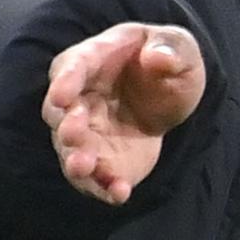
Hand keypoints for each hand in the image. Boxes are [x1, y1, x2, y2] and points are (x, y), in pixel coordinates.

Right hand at [41, 21, 205, 203]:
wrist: (169, 93)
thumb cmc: (167, 59)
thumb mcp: (178, 46)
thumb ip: (170, 47)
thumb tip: (158, 58)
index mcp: (94, 59)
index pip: (71, 67)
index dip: (65, 81)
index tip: (61, 96)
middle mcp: (80, 97)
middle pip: (61, 113)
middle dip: (65, 125)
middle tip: (73, 135)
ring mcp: (88, 132)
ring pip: (70, 150)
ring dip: (75, 160)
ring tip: (84, 168)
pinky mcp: (102, 159)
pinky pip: (96, 177)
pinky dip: (104, 187)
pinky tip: (120, 193)